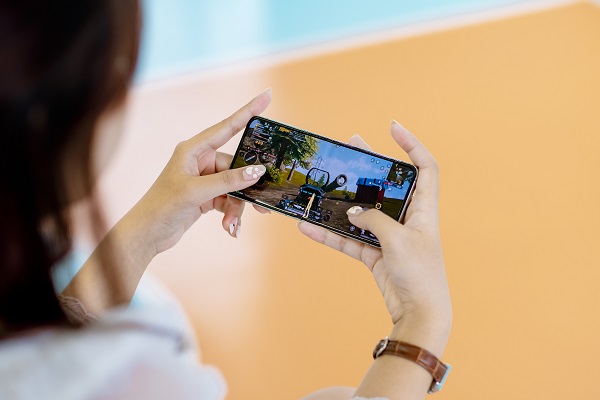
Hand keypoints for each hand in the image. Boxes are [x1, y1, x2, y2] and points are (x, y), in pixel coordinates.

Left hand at [124, 89, 272, 255]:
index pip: (227, 127)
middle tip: (261, 204)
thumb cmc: (162, 206)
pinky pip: (229, 199)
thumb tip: (257, 171)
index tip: (267, 96)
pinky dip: (231, 213)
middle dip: (245, 188)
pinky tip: (229, 227)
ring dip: (236, 207)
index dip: (248, 111)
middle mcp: (200, 160)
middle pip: (236, 167)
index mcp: (193, 149)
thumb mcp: (196, 192)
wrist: (147, 234)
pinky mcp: (207, 195)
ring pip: (235, 187)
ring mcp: (205, 178)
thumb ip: (229, 181)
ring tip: (232, 224)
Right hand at [298, 121, 450, 330]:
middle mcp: (407, 218)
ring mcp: (389, 235)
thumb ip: (374, 220)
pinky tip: (307, 226)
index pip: (425, 167)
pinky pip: (348, 238)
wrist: (418, 313)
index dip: (413, 145)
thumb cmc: (420, 274)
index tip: (393, 128)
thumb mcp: (398, 240)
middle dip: (370, 163)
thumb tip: (353, 213)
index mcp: (424, 209)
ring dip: (344, 197)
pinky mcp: (375, 253)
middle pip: (388, 183)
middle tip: (352, 145)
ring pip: (363, 210)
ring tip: (326, 177)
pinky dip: (329, 233)